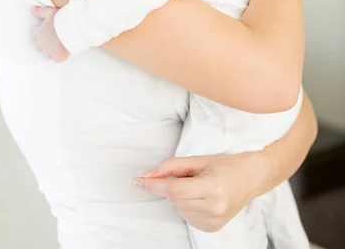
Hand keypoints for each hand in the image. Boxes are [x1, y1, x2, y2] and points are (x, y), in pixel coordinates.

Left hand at [32, 6, 69, 62]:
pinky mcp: (57, 57)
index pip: (38, 34)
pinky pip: (56, 58)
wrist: (72, 28)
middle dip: (46, 43)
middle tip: (55, 39)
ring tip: (60, 45)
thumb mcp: (50, 12)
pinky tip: (64, 51)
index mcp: (39, 32)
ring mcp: (49, 51)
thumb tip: (32, 10)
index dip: (44, 32)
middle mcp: (42, 43)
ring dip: (51, 50)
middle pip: (41, 45)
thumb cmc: (61, 19)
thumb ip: (41, 12)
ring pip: (47, 53)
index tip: (50, 30)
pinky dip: (59, 56)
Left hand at [133, 152, 267, 231]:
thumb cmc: (225, 165)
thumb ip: (171, 166)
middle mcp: (214, 208)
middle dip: (171, 185)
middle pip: (173, 198)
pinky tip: (200, 197)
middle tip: (188, 175)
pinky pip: (185, 216)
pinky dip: (186, 205)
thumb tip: (147, 175)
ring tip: (198, 185)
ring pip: (177, 208)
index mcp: (213, 188)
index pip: (173, 188)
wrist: (251, 178)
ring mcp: (214, 221)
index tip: (137, 180)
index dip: (153, 184)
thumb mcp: (198, 160)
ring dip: (179, 196)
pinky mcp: (212, 228)